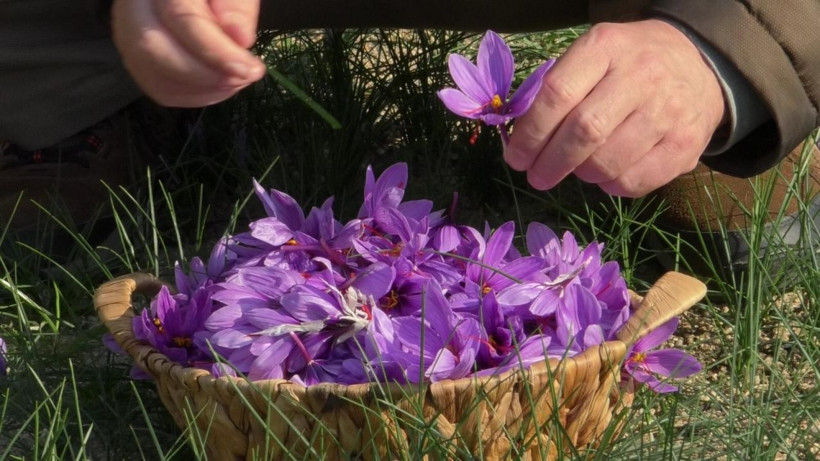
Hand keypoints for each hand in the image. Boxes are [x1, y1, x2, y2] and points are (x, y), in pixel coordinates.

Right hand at [111, 0, 265, 106]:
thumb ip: (236, 6)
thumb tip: (241, 38)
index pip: (180, 19)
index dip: (216, 51)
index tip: (249, 69)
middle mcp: (133, 8)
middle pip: (152, 50)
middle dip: (205, 75)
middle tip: (244, 76)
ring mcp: (126, 34)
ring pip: (151, 75)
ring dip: (202, 89)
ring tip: (237, 79)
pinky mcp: (135, 58)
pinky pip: (157, 88)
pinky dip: (193, 95)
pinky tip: (219, 86)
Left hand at [504, 20, 725, 196]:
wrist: (699, 66)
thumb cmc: (627, 65)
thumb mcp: (593, 56)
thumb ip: (558, 90)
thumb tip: (521, 141)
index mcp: (606, 48)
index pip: (557, 94)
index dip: (530, 133)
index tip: (516, 157)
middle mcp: (641, 75)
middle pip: (583, 132)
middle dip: (550, 163)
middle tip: (536, 177)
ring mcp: (669, 110)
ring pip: (607, 163)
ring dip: (581, 174)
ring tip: (577, 168)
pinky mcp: (686, 145)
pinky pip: (633, 183)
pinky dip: (610, 186)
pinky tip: (607, 174)